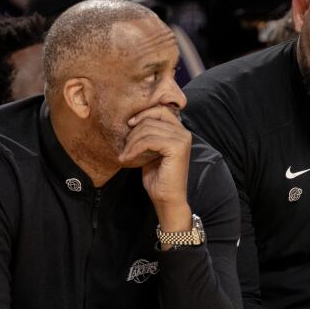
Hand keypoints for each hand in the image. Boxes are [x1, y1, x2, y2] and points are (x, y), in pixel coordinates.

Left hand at [119, 106, 192, 228]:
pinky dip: (135, 148)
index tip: (129, 125)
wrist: (167, 199)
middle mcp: (184, 132)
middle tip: (125, 148)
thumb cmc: (158, 177)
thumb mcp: (151, 150)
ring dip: (131, 142)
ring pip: (148, 128)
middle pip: (152, 117)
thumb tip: (133, 119)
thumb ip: (149, 134)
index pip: (160, 110)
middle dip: (134, 131)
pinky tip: (128, 158)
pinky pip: (149, 140)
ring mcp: (182, 139)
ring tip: (125, 155)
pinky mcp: (177, 147)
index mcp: (179, 131)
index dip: (143, 114)